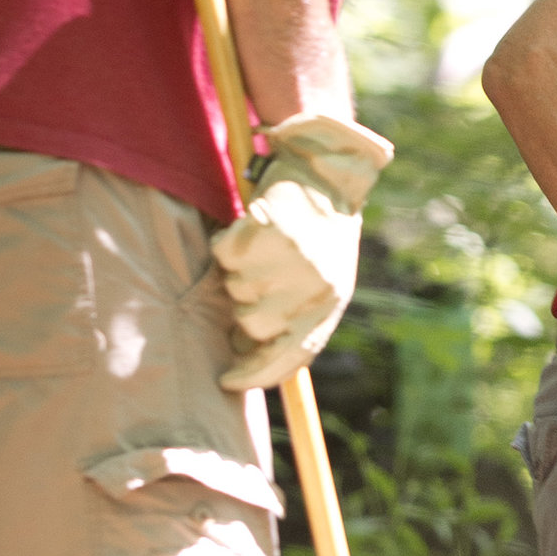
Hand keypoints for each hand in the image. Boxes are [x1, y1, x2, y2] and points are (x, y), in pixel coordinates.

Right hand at [211, 113, 391, 391]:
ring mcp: (291, 259)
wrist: (329, 174)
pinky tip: (252, 227)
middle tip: (256, 278)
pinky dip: (228, 243)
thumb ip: (298, 319)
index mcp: (331, 304)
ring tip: (262, 248)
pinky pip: (225, 254)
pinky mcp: (268, 230)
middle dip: (243, 306)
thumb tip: (250, 354)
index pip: (291, 357)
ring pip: (234, 287)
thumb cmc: (323, 234)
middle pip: (251, 325)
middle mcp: (314, 286)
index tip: (228, 381)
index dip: (256, 374)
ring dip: (237, 271)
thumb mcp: (326, 282)